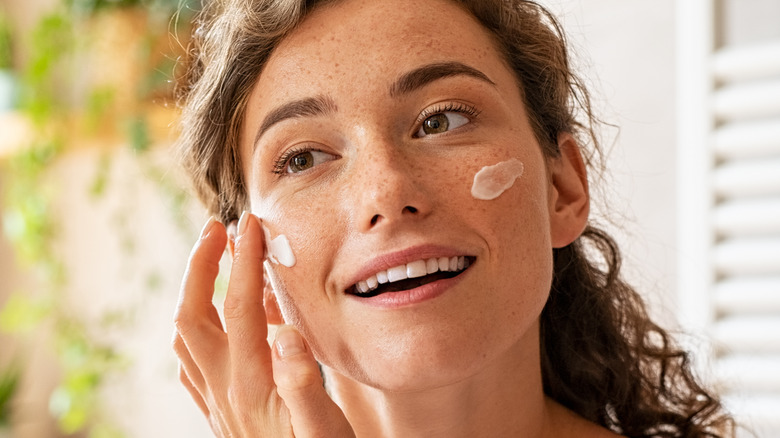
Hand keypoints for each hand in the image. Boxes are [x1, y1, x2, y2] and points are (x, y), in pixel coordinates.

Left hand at [172, 212, 355, 436]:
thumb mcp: (325, 428)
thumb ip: (304, 382)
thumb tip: (284, 330)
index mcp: (251, 384)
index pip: (238, 306)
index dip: (243, 260)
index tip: (252, 224)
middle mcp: (224, 389)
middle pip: (192, 315)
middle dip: (199, 265)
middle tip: (216, 228)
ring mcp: (218, 402)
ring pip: (186, 337)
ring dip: (193, 292)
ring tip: (212, 261)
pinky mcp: (221, 412)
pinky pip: (192, 363)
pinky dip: (197, 328)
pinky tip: (216, 321)